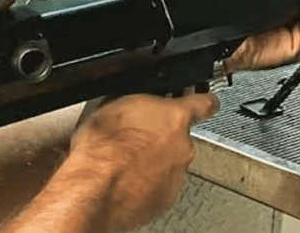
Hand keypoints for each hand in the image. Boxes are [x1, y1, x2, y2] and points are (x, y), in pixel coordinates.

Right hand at [67, 93, 218, 231]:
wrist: (95, 189)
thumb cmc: (102, 150)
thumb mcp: (112, 106)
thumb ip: (136, 104)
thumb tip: (133, 104)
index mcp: (175, 117)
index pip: (204, 103)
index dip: (201, 101)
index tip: (202, 101)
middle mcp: (183, 146)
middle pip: (180, 137)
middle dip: (162, 137)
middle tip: (135, 139)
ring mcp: (177, 174)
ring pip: (171, 163)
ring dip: (154, 162)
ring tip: (124, 163)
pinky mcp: (167, 198)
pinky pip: (161, 186)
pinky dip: (148, 184)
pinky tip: (126, 180)